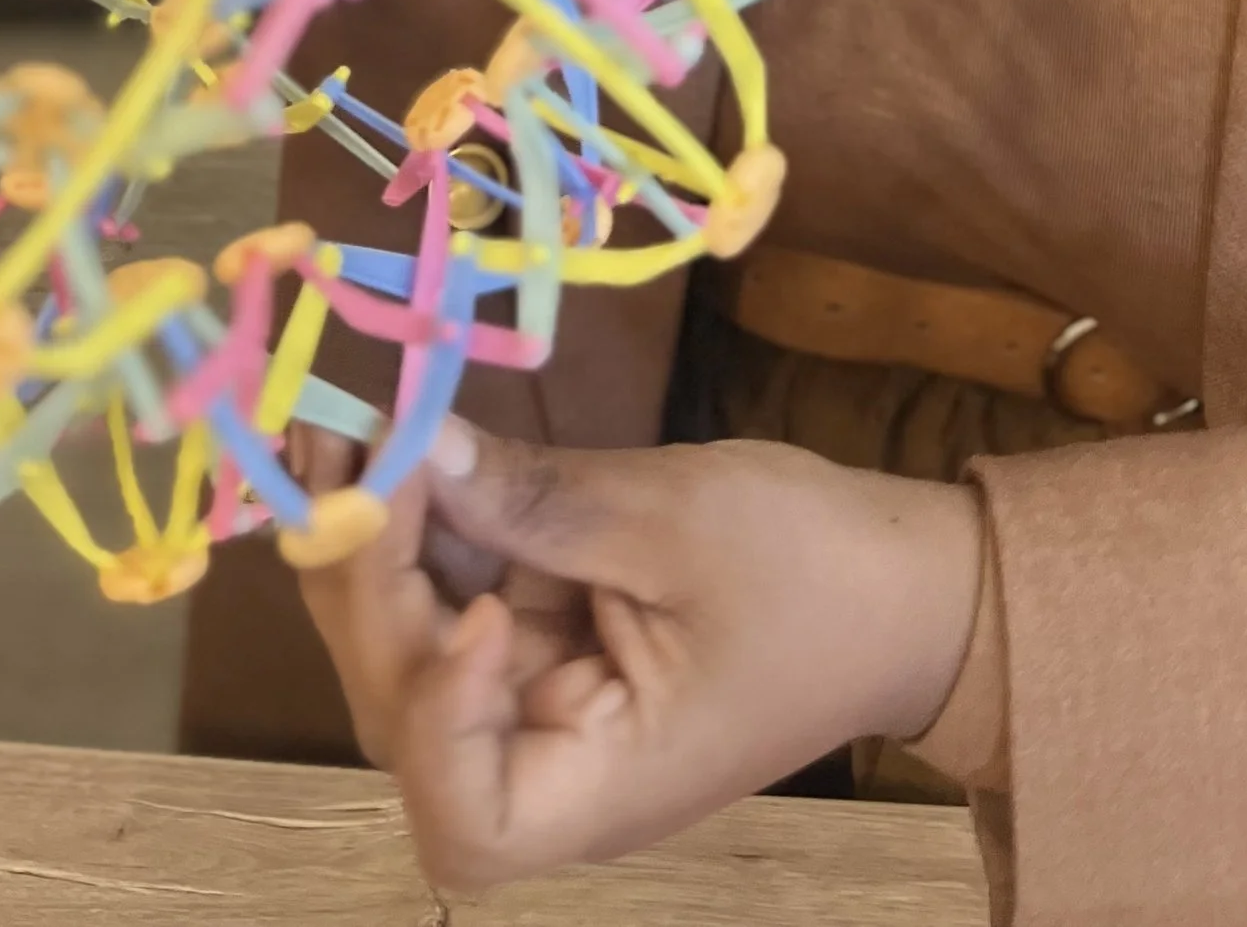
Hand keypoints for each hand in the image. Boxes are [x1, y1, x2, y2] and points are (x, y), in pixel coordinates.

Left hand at [292, 419, 984, 889]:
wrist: (909, 583)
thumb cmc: (819, 572)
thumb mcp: (683, 523)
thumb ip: (542, 501)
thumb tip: (415, 446)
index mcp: (602, 789)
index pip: (468, 820)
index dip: (436, 722)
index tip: (475, 608)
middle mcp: (548, 765)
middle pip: (407, 715)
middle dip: (367, 585)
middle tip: (349, 446)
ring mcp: (537, 700)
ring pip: (407, 647)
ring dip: (365, 543)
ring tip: (336, 425)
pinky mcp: (544, 637)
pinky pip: (453, 594)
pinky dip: (414, 523)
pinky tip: (386, 437)